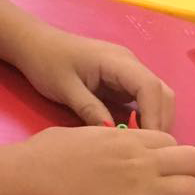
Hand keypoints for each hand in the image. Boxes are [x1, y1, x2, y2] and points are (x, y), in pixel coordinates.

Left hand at [11, 26, 175, 130]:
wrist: (32, 43)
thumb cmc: (46, 62)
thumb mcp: (65, 88)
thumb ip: (90, 110)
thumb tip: (115, 136)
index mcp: (117, 61)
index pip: (150, 87)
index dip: (155, 116)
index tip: (149, 142)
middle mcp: (129, 64)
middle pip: (161, 92)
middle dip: (160, 121)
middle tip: (149, 150)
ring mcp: (126, 71)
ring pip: (155, 96)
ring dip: (154, 119)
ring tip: (142, 146)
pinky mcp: (120, 80)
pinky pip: (141, 99)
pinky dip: (143, 116)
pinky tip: (133, 134)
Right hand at [25, 125, 194, 194]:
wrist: (34, 180)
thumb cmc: (42, 156)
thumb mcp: (73, 134)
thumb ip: (94, 137)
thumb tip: (93, 142)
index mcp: (124, 138)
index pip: (167, 141)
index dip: (176, 153)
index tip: (176, 165)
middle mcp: (143, 159)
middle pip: (193, 160)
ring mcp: (146, 188)